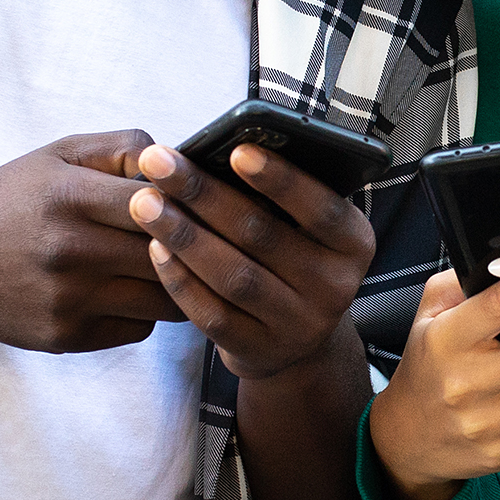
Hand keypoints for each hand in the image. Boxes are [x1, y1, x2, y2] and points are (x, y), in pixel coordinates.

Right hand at [0, 130, 184, 352]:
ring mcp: (69, 298)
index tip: (199, 205)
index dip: (189, 204)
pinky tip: (128, 294)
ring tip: (173, 269)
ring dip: (176, 286)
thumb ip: (121, 149)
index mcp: (70, 194)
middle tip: (206, 242)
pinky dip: (143, 314)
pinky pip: (137, 329)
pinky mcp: (67, 335)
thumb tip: (181, 160)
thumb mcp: (56, 155)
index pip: (161, 201)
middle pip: (170, 254)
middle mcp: (71, 248)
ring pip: (164, 299)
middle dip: (193, 248)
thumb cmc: (6, 200)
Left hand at [126, 141, 375, 379]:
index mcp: (354, 244)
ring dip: (184, 235)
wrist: (296, 339)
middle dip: (204, 195)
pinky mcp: (260, 352)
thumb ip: (280, 195)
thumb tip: (224, 148)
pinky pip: (213, 314)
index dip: (280, 180)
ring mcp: (299, 326)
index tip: (236, 150)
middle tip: (159, 162)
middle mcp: (335, 287)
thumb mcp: (305, 227)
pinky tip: (154, 248)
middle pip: (263, 236)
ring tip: (144, 203)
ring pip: (234, 276)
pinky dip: (180, 279)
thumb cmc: (292, 256)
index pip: (321, 208)